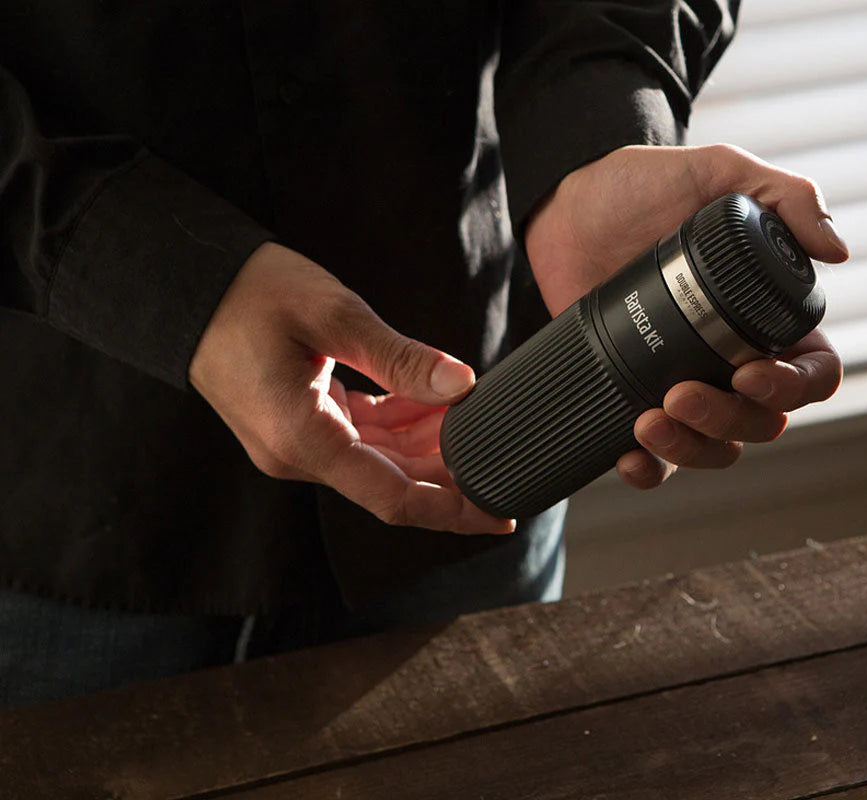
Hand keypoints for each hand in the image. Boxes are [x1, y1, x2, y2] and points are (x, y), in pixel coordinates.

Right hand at [189, 242, 513, 533]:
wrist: (182, 283)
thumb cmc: (249, 292)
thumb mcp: (334, 315)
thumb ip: (400, 357)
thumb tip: (462, 385)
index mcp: (303, 439)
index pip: (394, 499)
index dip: (453, 510)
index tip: (499, 514)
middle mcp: (298, 454)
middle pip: (394, 484)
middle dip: (452, 474)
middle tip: (504, 459)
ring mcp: (297, 443)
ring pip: (383, 461)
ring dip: (431, 445)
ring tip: (478, 420)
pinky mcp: (301, 424)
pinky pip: (364, 438)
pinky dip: (404, 424)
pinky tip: (439, 404)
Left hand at [525, 144, 848, 488]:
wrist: (566, 205)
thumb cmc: (646, 185)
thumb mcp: (719, 171)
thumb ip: (785, 196)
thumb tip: (838, 252)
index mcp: (770, 317)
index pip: (814, 372)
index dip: (795, 387)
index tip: (750, 374)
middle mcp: (736, 359)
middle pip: (764, 422)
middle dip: (728, 421)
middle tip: (680, 395)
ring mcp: (688, 384)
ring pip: (717, 448)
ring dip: (691, 451)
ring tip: (647, 424)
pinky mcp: (637, 399)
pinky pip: (658, 459)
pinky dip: (651, 472)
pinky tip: (628, 459)